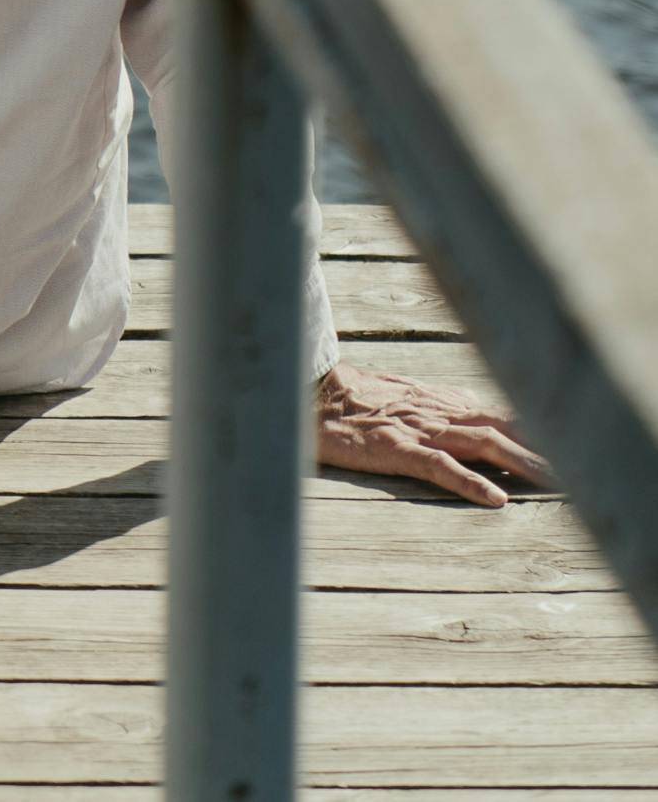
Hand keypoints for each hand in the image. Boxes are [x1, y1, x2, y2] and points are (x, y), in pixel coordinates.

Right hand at [315, 362, 552, 505]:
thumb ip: (431, 403)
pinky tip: (496, 498)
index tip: (565, 441)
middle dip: (542, 445)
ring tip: (558, 481)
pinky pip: (441, 466)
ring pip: (483, 443)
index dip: (532, 426)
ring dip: (523, 460)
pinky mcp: (397, 448)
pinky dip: (471, 482)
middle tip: (579, 466)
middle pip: (501, 425)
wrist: (306, 388)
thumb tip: (462, 410)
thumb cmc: (346, 394)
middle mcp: (436, 411)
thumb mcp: (396, 393)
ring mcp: (418, 428)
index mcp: (436, 399)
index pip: (495, 410)